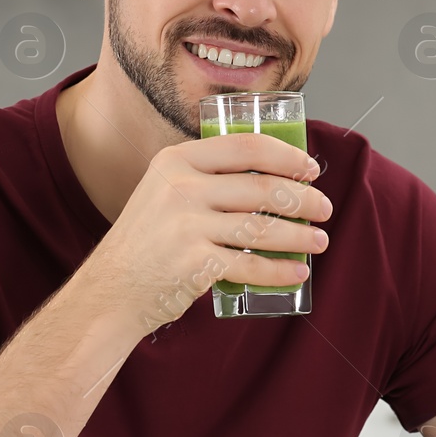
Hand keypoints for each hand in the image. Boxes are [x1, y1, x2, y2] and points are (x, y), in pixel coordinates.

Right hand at [83, 132, 332, 329]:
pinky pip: (251, 265)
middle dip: (303, 199)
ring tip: (319, 241)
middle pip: (262, 187)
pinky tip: (296, 273)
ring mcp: (187, 226)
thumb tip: (273, 177)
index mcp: (177, 161)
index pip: (245, 147)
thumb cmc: (146, 241)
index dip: (286, 156)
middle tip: (324, 208)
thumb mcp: (164, 192)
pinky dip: (280, 271)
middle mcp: (181, 188)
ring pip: (262, 227)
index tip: (311, 169)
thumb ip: (205, 179)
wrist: (111, 289)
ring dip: (300, 236)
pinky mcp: (195, 263)